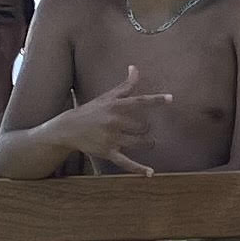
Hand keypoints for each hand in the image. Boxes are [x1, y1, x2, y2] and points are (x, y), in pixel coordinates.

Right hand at [27, 63, 170, 171]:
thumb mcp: (107, 96)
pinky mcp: (108, 152)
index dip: (156, 100)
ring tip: (148, 142)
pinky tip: (150, 173)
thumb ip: (125, 85)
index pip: (139, 101)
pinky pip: (126, 162)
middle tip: (142, 128)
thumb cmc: (91, 110)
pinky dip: (138, 169)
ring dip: (148, 143)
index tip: (171, 99)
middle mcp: (114, 122)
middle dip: (146, 128)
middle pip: (143, 126)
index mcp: (115, 106)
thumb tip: (135, 67)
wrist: (68, 128)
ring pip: (139, 142)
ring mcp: (111, 138)